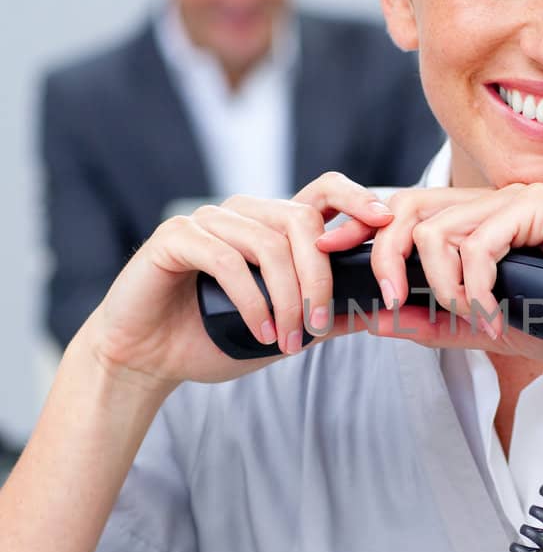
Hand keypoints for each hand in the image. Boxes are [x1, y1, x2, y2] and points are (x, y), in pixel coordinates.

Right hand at [83, 173, 395, 391]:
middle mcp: (241, 214)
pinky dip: (252, 301)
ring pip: (268, 244)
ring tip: (290, 341)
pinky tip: (261, 333)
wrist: (147, 359)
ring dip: (287, 298)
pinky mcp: (175, 237)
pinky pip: (227, 260)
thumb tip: (380, 310)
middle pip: (301, 221)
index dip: (356, 198)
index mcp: (271, 226)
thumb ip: (326, 315)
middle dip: (319, 277)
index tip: (385, 222)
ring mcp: (206, 221)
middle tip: (319, 326)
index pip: (321, 192)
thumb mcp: (284, 329)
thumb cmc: (213, 339)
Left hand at [318, 179, 542, 365]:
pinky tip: (492, 313)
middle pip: (408, 210)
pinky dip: (475, 286)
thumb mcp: (487, 328)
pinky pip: (478, 242)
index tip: (328, 251)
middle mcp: (493, 201)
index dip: (363, 227)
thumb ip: (436, 322)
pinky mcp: (538, 206)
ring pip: (437, 229)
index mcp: (479, 221)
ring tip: (471, 320)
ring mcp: (516, 198)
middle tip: (386, 303)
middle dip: (384, 256)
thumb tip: (379, 319)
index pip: (406, 211)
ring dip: (443, 287)